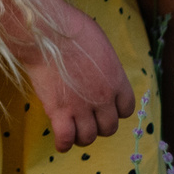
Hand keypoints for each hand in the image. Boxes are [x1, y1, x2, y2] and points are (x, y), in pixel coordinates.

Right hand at [11, 0, 135, 152]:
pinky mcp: (59, 112)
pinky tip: (61, 142)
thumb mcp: (101, 45)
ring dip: (82, 136)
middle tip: (87, 119)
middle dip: (99, 125)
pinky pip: (66, 139)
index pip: (126, 110)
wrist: (47, 33)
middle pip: (109, 127)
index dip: (115, 111)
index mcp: (116, 81)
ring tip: (73, 130)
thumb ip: (105, 65)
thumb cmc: (72, 29)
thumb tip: (98, 70)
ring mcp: (81, 108)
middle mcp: (103, 99)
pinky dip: (64, 144)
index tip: (105, 108)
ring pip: (88, 137)